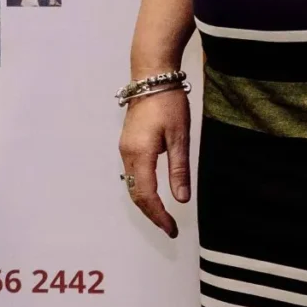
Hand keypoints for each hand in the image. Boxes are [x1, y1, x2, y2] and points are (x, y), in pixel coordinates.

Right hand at [118, 88, 191, 237]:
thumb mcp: (180, 137)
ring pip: (132, 185)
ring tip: (163, 215)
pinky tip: (155, 194)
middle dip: (151, 214)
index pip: (147, 195)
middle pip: (135, 194)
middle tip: (169, 227)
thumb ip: (179, 170)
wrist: (151, 77)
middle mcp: (127, 154)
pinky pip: (132, 173)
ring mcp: (125, 148)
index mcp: (140, 154)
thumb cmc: (168, 104)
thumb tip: (181, 200)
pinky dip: (142, 189)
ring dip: (146, 203)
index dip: (159, 215)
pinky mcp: (128, 144)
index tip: (172, 229)